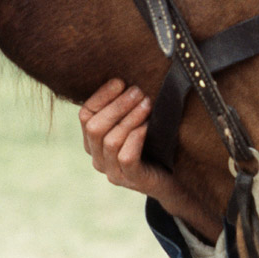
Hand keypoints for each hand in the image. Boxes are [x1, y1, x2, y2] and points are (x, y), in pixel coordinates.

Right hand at [79, 79, 178, 200]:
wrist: (172, 177)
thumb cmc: (152, 143)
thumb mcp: (135, 121)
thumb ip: (125, 106)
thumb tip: (127, 77)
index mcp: (93, 141)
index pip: (85, 114)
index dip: (102, 96)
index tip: (121, 81)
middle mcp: (98, 157)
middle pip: (95, 127)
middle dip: (118, 105)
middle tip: (139, 91)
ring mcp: (112, 171)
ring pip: (111, 141)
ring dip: (130, 118)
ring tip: (147, 104)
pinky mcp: (131, 179)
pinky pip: (127, 157)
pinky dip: (136, 138)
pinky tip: (148, 126)